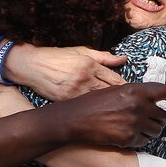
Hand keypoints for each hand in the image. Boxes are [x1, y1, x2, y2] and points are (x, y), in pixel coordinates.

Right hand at [5, 45, 126, 100]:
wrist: (31, 65)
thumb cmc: (56, 56)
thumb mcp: (81, 51)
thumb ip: (104, 57)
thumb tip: (124, 58)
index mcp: (90, 64)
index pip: (115, 79)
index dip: (127, 88)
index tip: (134, 95)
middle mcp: (84, 79)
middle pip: (110, 93)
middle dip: (121, 100)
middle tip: (130, 106)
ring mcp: (74, 92)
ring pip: (99, 103)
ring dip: (110, 108)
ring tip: (118, 112)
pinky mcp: (65, 101)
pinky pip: (84, 108)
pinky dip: (94, 112)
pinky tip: (100, 115)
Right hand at [56, 82, 165, 147]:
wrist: (76, 119)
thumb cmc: (92, 103)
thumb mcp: (115, 90)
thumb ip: (134, 93)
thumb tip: (150, 98)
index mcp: (135, 91)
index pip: (164, 92)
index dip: (165, 97)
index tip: (163, 101)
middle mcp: (138, 106)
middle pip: (164, 114)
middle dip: (160, 117)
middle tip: (153, 118)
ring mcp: (134, 123)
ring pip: (157, 130)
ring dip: (152, 129)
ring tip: (143, 128)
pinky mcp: (129, 138)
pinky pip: (145, 141)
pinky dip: (141, 139)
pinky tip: (132, 135)